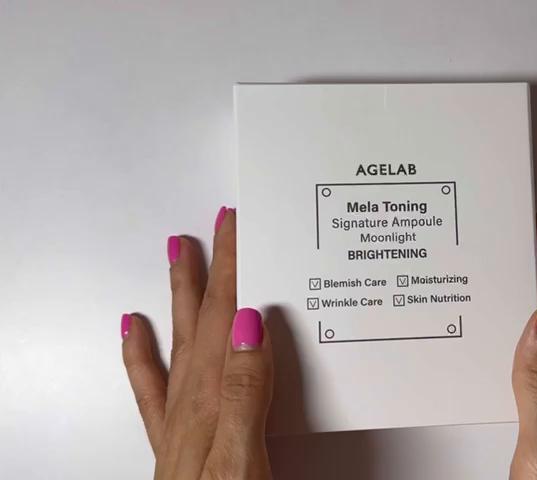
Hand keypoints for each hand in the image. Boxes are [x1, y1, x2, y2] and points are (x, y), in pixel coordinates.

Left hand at [121, 207, 273, 478]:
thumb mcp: (245, 457)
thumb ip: (245, 392)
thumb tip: (247, 327)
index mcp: (213, 399)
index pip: (224, 320)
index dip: (232, 270)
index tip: (236, 228)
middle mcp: (191, 403)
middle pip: (200, 322)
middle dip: (210, 270)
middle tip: (212, 226)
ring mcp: (180, 420)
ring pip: (179, 342)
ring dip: (179, 297)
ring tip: (177, 255)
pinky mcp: (177, 440)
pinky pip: (151, 388)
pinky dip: (140, 353)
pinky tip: (134, 328)